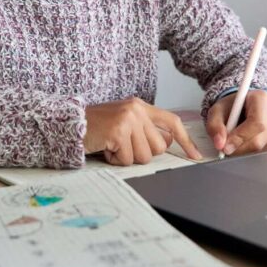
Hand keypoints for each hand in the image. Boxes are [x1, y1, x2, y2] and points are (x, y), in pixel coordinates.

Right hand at [84, 98, 202, 165]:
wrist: (70, 124)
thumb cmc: (97, 127)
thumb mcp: (124, 122)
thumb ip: (145, 129)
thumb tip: (167, 143)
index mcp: (140, 106)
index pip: (172, 122)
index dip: (185, 140)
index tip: (196, 155)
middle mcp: (137, 110)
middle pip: (159, 147)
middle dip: (142, 153)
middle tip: (123, 146)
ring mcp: (128, 120)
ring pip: (144, 156)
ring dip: (127, 158)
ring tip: (113, 146)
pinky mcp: (118, 132)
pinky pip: (127, 159)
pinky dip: (115, 160)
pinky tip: (106, 149)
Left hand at [206, 90, 266, 155]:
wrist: (243, 107)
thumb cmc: (232, 106)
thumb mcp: (218, 109)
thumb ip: (215, 124)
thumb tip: (220, 143)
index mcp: (261, 98)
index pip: (256, 123)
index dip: (240, 137)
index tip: (225, 146)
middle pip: (258, 140)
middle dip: (238, 147)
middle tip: (223, 147)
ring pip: (259, 149)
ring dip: (241, 149)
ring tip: (233, 138)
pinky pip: (260, 152)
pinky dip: (247, 150)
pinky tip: (242, 140)